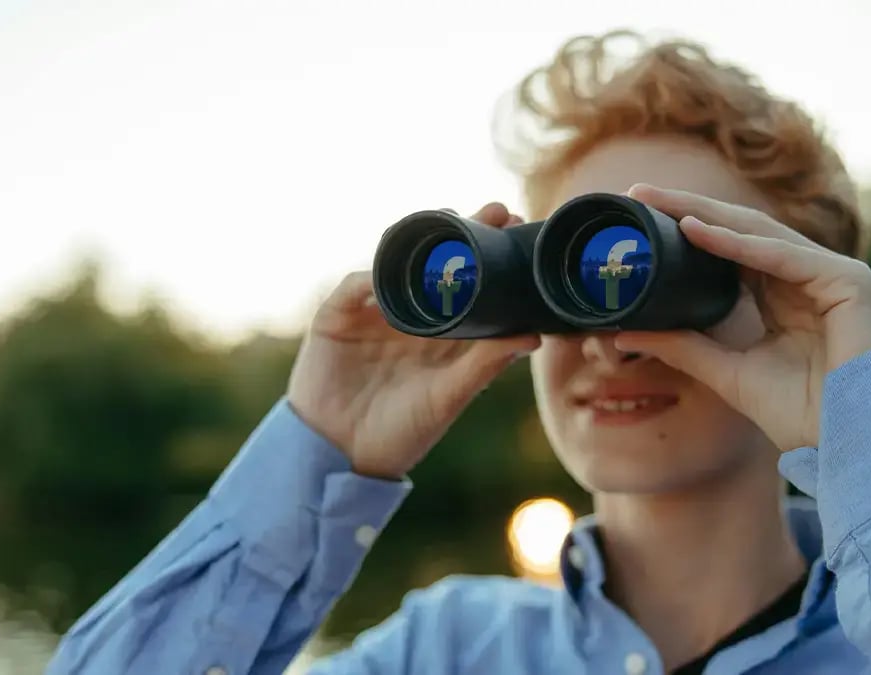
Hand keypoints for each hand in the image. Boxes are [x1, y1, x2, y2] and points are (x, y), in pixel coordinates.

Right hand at [286, 203, 539, 478]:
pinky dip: (370, 275)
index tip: (518, 230)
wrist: (340, 457)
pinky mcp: (337, 317)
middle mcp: (409, 315)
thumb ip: (485, 365)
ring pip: (395, 263)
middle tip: (495, 211)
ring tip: (448, 219)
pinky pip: (354, 286)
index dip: (493, 255)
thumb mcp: (449, 397)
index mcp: (441, 333)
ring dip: (419, 239)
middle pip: (436, 263)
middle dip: (464, 233)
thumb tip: (533, 335)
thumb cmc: (401, 432)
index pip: (469, 283)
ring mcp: (372, 312)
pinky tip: (391, 268)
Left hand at [614, 184, 870, 451]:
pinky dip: (738, 244)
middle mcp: (806, 277)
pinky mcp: (849, 280)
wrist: (853, 445)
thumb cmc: (804, 416)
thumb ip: (682, 346)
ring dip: (705, 215)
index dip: (685, 230)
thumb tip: (624, 333)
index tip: (639, 217)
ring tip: (659, 202)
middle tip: (638, 193)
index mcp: (782, 295)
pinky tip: (698, 232)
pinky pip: (783, 255)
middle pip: (738, 231)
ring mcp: (831, 274)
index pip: (727, 249)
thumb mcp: (726, 372)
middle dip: (687, 209)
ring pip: (757, 232)